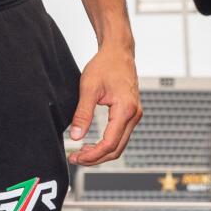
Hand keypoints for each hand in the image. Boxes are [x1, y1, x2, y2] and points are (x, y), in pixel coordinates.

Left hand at [66, 46, 140, 165]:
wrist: (119, 52)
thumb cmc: (105, 65)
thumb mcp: (88, 88)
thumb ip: (82, 114)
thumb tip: (76, 137)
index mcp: (125, 109)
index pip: (109, 143)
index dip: (92, 155)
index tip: (76, 157)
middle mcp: (134, 115)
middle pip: (116, 149)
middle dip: (96, 158)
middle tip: (76, 158)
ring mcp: (134, 115)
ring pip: (120, 144)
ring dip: (101, 153)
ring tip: (81, 153)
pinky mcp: (131, 113)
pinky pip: (121, 136)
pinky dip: (107, 144)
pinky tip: (92, 143)